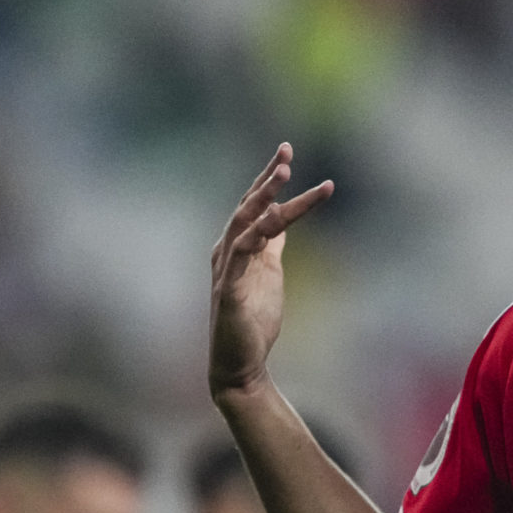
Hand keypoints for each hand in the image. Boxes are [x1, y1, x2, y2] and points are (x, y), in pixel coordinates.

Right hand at [209, 144, 332, 397]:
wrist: (240, 362)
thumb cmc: (253, 317)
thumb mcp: (269, 271)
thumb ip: (272, 245)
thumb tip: (283, 220)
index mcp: (238, 245)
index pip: (254, 204)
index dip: (268, 178)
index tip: (286, 151)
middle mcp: (227, 251)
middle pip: (247, 206)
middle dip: (266, 179)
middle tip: (286, 153)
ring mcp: (226, 270)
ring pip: (244, 225)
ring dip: (263, 199)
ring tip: (283, 176)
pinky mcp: (228, 291)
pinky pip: (239, 256)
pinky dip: (253, 235)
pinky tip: (272, 219)